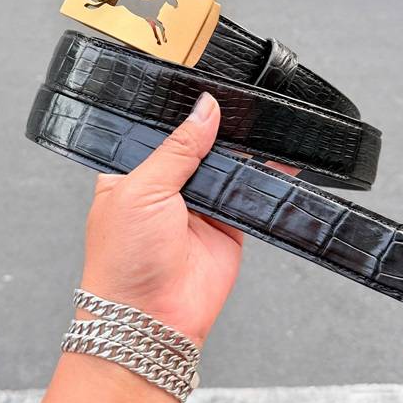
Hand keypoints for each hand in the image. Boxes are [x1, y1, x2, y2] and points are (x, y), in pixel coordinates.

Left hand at [80, 92, 242, 345]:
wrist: (150, 319)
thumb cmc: (125, 257)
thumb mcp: (143, 188)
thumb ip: (179, 147)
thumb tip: (206, 108)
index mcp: (135, 171)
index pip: (160, 129)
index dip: (180, 109)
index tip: (205, 83)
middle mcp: (167, 185)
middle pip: (197, 144)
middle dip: (216, 126)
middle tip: (239, 96)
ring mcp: (199, 204)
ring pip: (225, 165)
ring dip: (241, 148)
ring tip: (260, 117)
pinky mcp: (227, 223)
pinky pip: (248, 193)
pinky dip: (263, 176)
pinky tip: (277, 155)